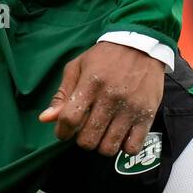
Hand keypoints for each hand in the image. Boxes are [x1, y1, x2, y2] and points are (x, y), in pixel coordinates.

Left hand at [38, 41, 164, 156]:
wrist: (141, 45)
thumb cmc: (105, 58)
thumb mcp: (78, 67)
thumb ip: (62, 94)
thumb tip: (45, 118)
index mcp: (91, 83)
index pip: (70, 119)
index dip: (62, 132)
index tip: (63, 132)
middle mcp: (111, 97)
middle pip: (88, 138)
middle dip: (81, 139)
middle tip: (85, 129)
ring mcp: (130, 108)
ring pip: (108, 147)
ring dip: (101, 145)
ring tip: (102, 133)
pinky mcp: (147, 115)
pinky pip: (132, 147)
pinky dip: (123, 147)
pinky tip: (120, 135)